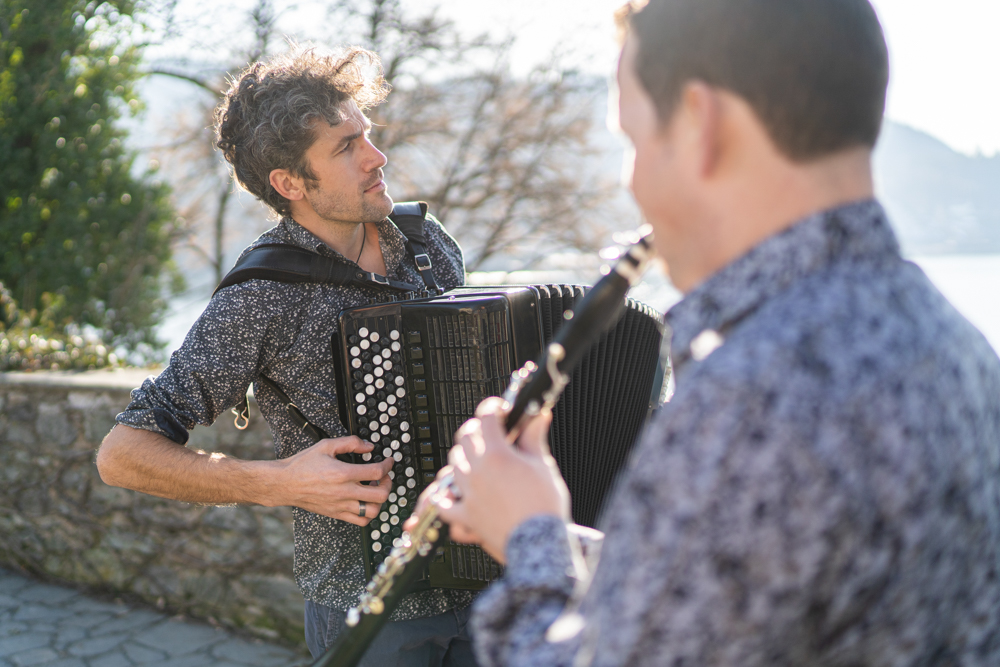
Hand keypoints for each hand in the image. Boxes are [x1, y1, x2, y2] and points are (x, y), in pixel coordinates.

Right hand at [270, 436, 391, 525]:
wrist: (285, 483)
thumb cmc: (303, 465)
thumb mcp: (326, 446)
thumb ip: (350, 443)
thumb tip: (368, 446)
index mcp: (343, 473)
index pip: (376, 472)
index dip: (388, 465)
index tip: (389, 461)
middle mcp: (344, 492)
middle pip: (380, 494)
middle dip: (388, 484)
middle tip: (385, 477)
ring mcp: (341, 505)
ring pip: (373, 511)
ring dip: (380, 500)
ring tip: (376, 490)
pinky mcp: (337, 514)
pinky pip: (361, 521)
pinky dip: (369, 513)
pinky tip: (365, 502)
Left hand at [431, 397, 570, 562]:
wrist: (538, 543)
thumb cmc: (544, 506)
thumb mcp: (543, 466)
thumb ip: (534, 438)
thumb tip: (538, 415)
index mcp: (497, 455)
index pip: (486, 418)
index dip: (493, 408)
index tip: (500, 410)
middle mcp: (477, 471)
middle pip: (464, 438)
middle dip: (476, 430)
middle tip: (490, 433)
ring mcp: (469, 494)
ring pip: (453, 465)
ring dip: (464, 458)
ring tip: (478, 460)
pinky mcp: (466, 516)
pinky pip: (444, 504)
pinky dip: (444, 497)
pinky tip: (450, 492)